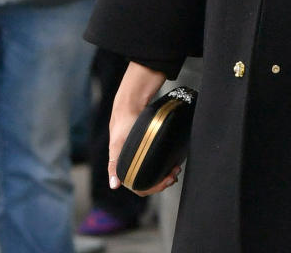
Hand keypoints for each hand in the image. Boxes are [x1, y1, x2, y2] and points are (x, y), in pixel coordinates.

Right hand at [108, 62, 179, 195]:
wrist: (132, 102)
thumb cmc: (124, 122)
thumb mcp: (118, 143)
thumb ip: (114, 164)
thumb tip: (115, 185)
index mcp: (124, 166)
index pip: (139, 187)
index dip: (153, 188)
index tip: (166, 181)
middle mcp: (134, 162)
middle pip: (149, 182)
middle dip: (162, 182)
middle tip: (174, 174)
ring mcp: (143, 155)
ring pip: (155, 173)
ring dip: (166, 174)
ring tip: (175, 169)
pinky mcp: (151, 147)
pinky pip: (158, 161)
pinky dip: (166, 164)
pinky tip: (174, 161)